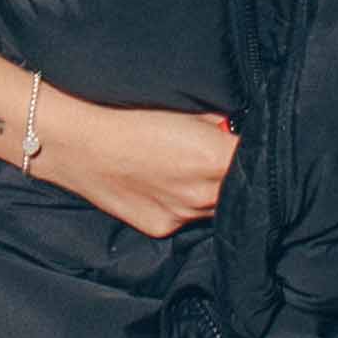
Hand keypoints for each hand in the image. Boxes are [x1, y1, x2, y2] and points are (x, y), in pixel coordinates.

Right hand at [0, 52, 238, 237]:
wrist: (77, 144)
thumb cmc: (127, 117)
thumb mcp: (181, 110)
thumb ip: (216, 124)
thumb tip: (233, 130)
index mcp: (215, 159)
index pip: (259, 161)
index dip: (260, 152)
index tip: (257, 145)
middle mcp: (204, 194)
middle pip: (240, 190)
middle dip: (234, 175)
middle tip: (220, 158)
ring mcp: (182, 216)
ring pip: (214, 209)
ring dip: (211, 193)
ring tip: (188, 171)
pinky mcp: (161, 228)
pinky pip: (186, 219)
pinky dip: (184, 204)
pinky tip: (165, 185)